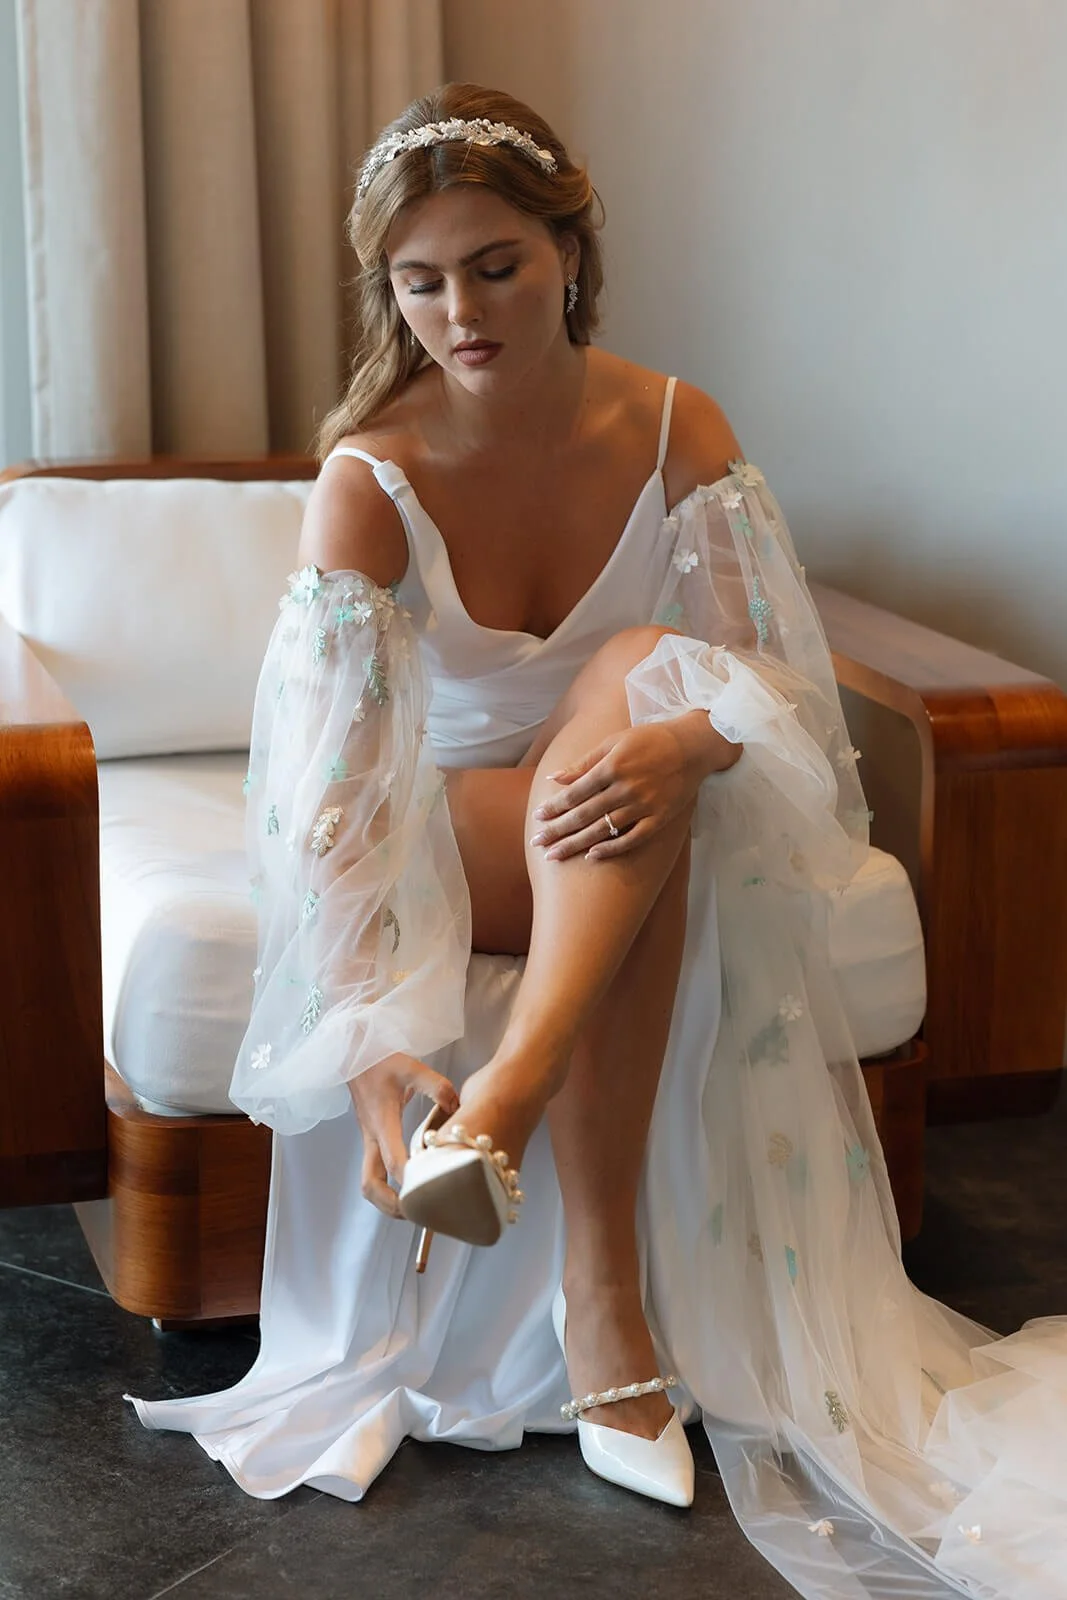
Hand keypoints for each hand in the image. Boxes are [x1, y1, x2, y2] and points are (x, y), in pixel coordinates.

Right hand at [348, 1052, 459, 1216]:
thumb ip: (435, 1086)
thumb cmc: (381, 1060)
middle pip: (370, 1184)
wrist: (354, 1055)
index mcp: (382, 1122)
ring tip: (413, 1209)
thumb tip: (456, 1105)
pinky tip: (410, 1188)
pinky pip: (375, 1172)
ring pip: (369, 1182)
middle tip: (416, 1214)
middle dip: (391, 1205)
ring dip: (386, 1201)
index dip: (410, 1182)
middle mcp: (372, 1136)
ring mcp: (369, 1140)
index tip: (430, 1193)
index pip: (392, 1162)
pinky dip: (387, 1188)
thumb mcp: (410, 1067)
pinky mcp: (371, 1139)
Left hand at [530, 713, 740, 861]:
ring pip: (602, 830)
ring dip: (575, 844)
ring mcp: (643, 806)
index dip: (554, 807)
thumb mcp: (614, 742)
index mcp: (612, 766)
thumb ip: (584, 763)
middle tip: (537, 843)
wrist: (692, 747)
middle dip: (557, 830)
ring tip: (554, 855)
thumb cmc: (649, 740)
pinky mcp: (659, 819)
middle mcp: (625, 788)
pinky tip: (591, 856)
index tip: (537, 818)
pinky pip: (631, 839)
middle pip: (584, 814)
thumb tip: (554, 777)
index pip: (575, 793)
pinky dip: (611, 848)